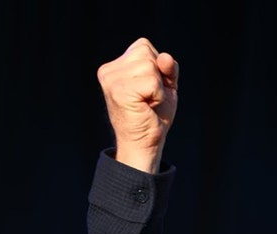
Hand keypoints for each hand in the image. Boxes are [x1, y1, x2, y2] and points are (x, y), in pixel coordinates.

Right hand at [96, 37, 178, 172]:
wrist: (145, 144)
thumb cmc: (154, 115)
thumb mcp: (166, 85)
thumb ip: (167, 67)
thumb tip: (164, 57)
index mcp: (115, 66)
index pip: (143, 46)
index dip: (157, 67)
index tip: (150, 88)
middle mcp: (109, 71)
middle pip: (147, 53)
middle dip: (158, 77)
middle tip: (150, 98)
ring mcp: (111, 80)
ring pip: (150, 66)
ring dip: (158, 88)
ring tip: (148, 103)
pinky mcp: (119, 90)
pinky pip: (152, 82)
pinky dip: (158, 95)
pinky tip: (147, 107)